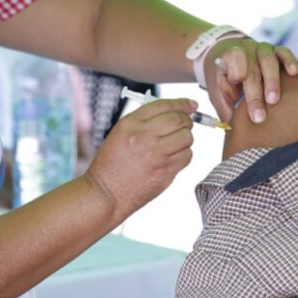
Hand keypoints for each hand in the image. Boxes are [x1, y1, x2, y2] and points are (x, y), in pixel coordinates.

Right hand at [84, 97, 195, 220]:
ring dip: (186, 138)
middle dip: (187, 120)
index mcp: (130, 124)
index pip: (162, 106)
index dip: (181, 103)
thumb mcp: (120, 134)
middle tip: (187, 123)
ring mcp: (156, 155)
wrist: (106, 193)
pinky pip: (186, 156)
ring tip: (177, 142)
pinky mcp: (165, 172)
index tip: (190, 105)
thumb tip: (172, 113)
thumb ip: (143, 122)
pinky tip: (175, 156)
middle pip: (178, 120)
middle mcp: (143, 137)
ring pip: (186, 138)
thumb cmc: (111, 164)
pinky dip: (185, 154)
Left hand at [204, 38, 297, 123]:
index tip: (238, 95)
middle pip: (251, 69)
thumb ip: (225, 108)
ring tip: (274, 100)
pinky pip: (284, 52)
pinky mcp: (276, 51)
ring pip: (268, 59)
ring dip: (272, 80)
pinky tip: (294, 72)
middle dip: (256, 93)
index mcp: (226, 59)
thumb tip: (234, 131)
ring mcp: (261, 49)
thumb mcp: (219, 93)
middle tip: (260, 116)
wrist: (228, 56)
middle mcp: (245, 51)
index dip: (236, 74)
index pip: (231, 60)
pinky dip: (289, 61)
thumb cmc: (225, 80)